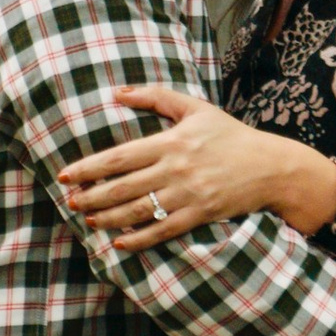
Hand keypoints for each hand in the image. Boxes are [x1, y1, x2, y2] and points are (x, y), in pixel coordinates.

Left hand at [63, 84, 335, 247]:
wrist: (269, 166)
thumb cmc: (229, 135)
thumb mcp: (195, 108)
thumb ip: (156, 97)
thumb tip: (118, 93)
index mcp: (171, 142)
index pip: (120, 157)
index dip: (89, 168)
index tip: (66, 174)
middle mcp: (176, 169)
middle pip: (123, 186)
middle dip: (92, 196)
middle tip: (69, 201)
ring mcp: (187, 195)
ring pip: (139, 211)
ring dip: (109, 217)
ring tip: (88, 219)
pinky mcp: (199, 215)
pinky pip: (162, 231)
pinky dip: (139, 239)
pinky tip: (118, 243)